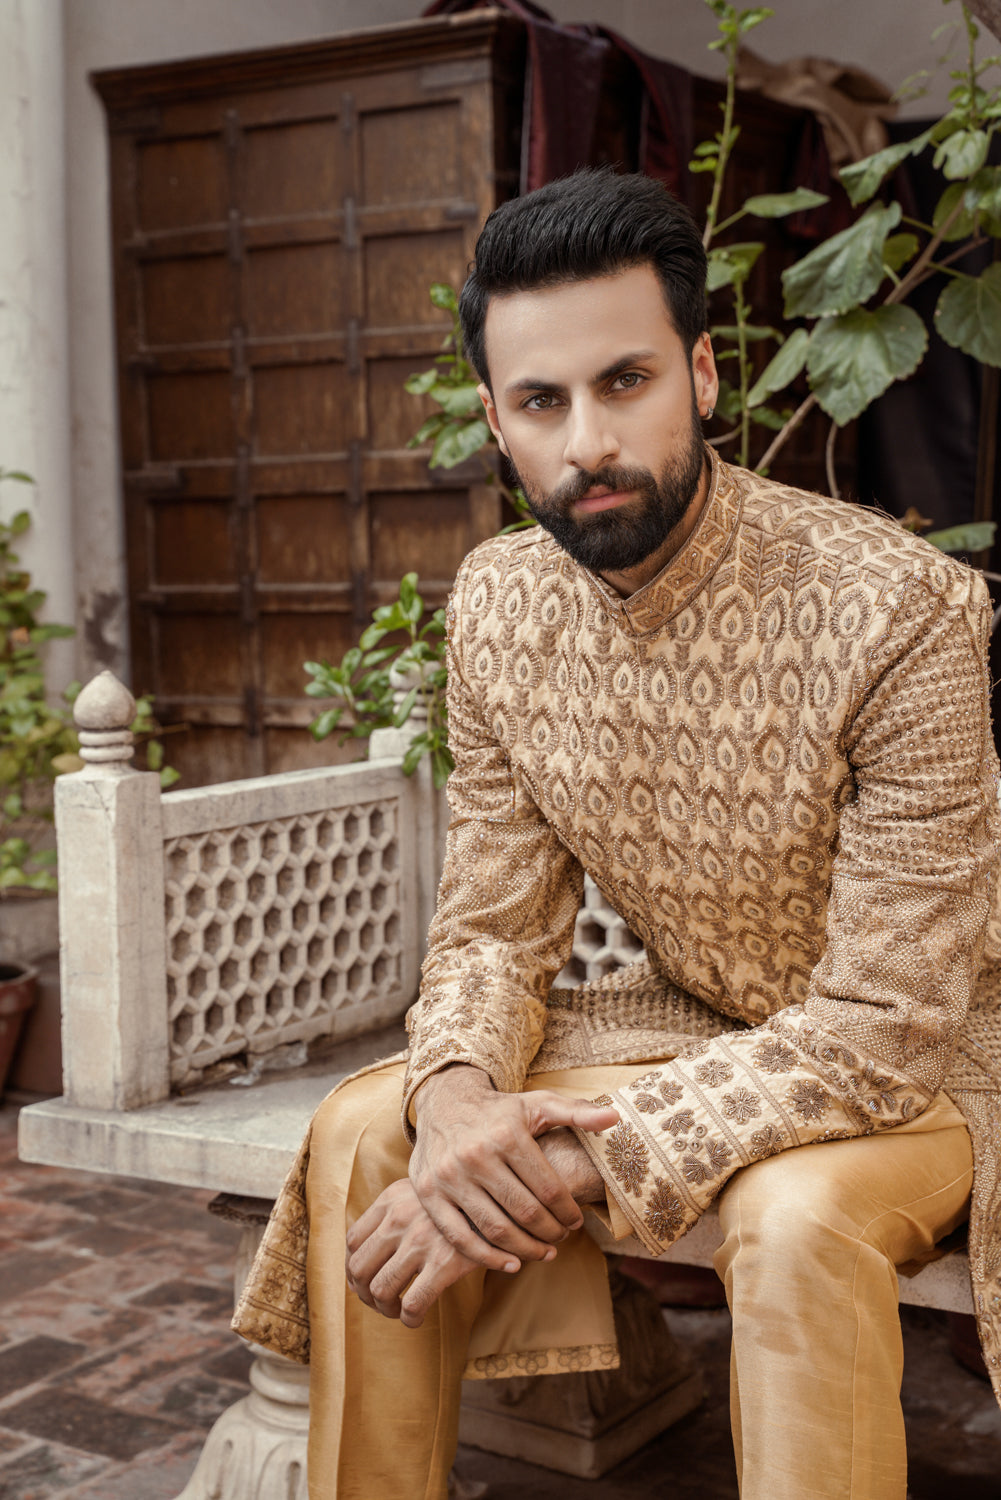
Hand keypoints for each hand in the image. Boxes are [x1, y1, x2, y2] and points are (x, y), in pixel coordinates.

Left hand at [345, 1177, 477, 1328]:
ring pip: (380, 1288)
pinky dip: (409, 1319)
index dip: (354, 1267)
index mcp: (392, 1198)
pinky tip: (416, 1319)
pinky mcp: (444, 1263)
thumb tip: (367, 1250)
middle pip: (359, 1267)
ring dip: (384, 1308)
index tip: (364, 1280)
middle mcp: (401, 1217)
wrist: (503, 1198)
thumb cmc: (461, 1200)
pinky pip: (412, 1304)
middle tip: (379, 1302)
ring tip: (396, 1311)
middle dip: (364, 1292)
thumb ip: (397, 1210)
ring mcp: (421, 1240)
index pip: (353, 1240)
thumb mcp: (423, 1190)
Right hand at [409, 1064, 617, 1271]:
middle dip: (551, 1233)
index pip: (549, 1188)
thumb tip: (615, 1119)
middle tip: (562, 1239)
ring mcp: (449, 1176)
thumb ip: (578, 1112)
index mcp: (507, 1134)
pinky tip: (510, 1263)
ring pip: (495, 1228)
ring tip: (544, 1253)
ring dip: (525, 1250)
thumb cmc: (500, 1110)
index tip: (578, 1221)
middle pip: (524, 1212)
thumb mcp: (538, 1104)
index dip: (569, 1212)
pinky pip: (460, 1237)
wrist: (445, 1102)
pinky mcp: (429, 1194)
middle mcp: (476, 1154)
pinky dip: (487, 1257)